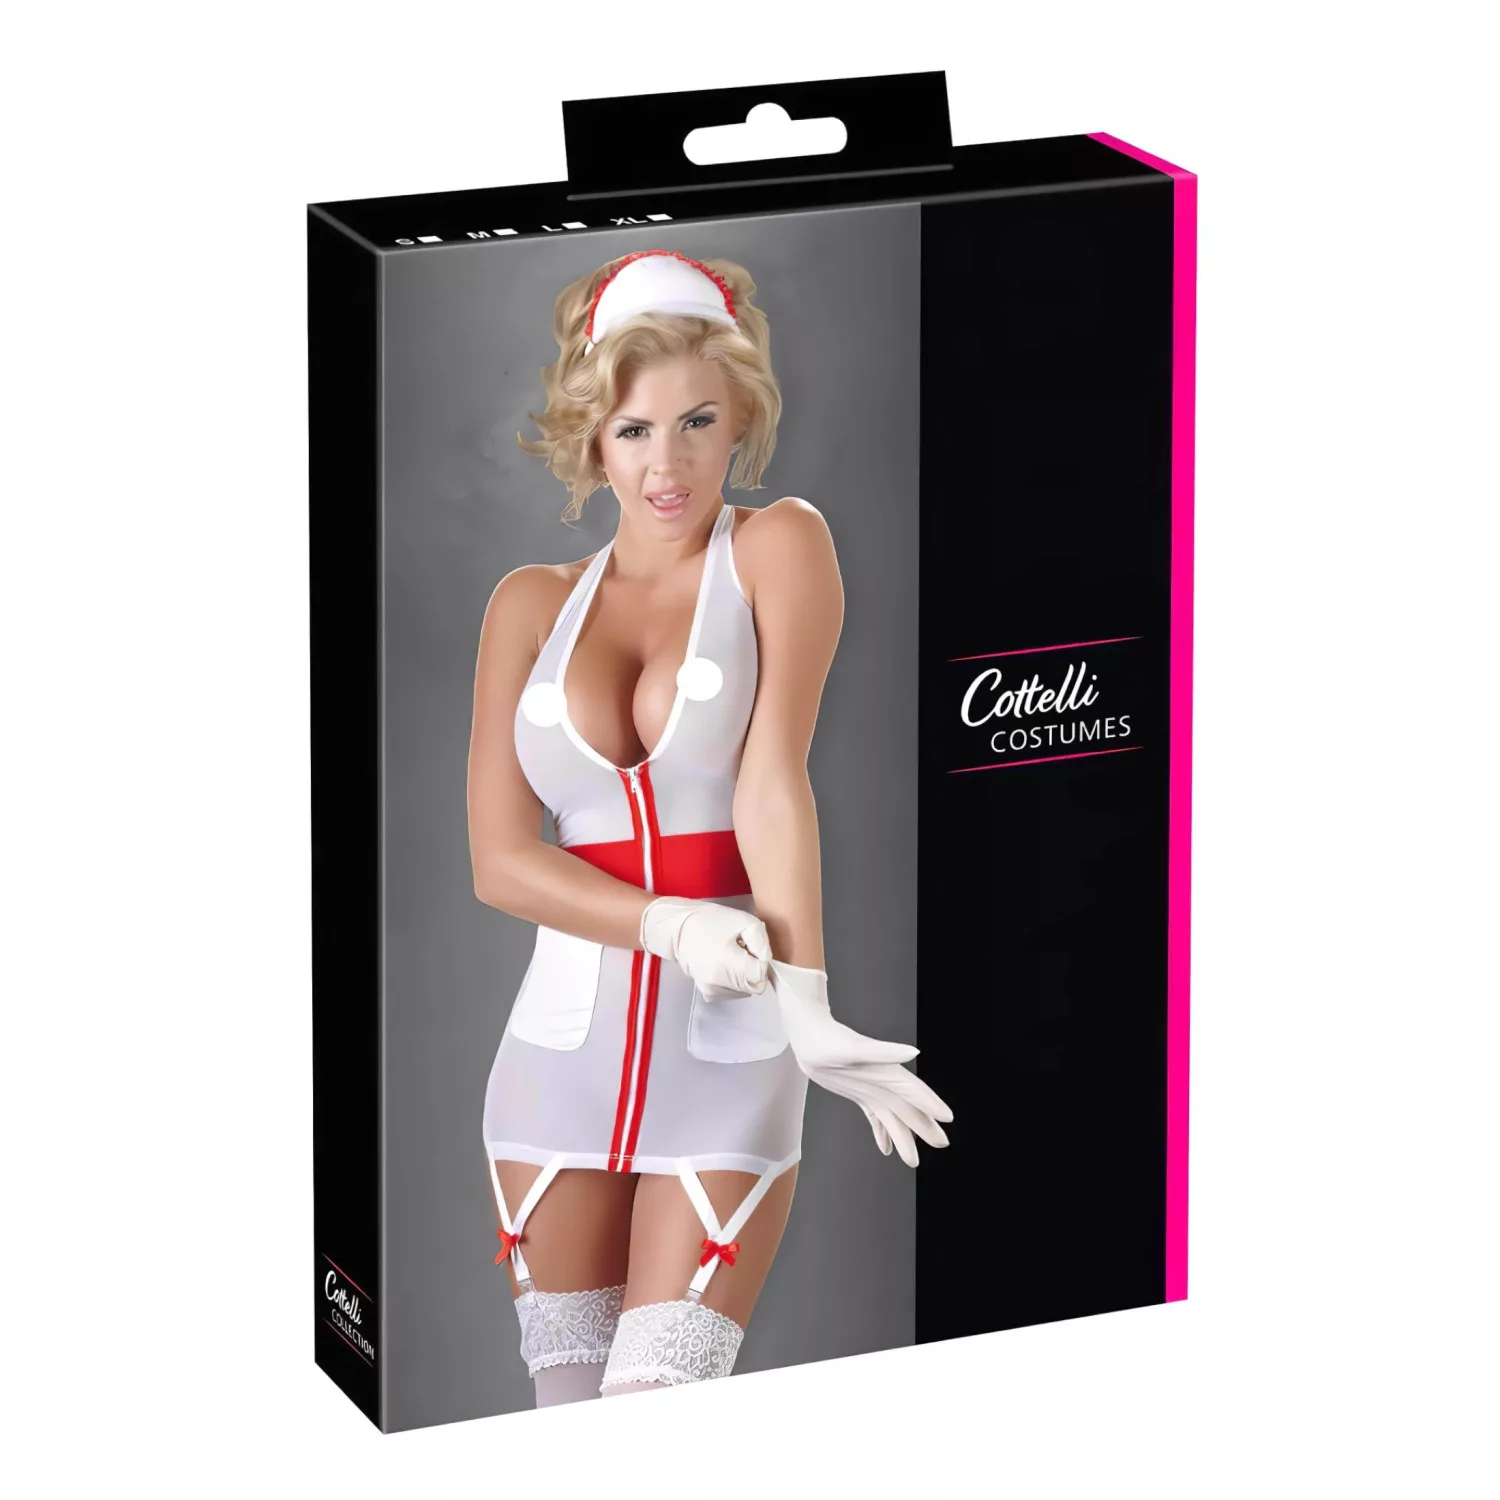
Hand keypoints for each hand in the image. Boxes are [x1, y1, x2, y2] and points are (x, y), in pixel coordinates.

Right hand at [639, 897, 771, 997]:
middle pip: (753, 986)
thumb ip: (761, 942)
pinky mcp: (706, 991)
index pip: (760, 976)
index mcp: (730, 968)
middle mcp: (721, 986)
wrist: (675, 928)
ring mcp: (712, 991)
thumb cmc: (710, 921)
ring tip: (731, 954)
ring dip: (743, 974)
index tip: (751, 947)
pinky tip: (723, 962)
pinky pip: (731, 991)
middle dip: (753, 968)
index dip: (760, 961)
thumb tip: (765, 959)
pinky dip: (733, 979)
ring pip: (743, 990)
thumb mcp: (743, 921)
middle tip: (742, 948)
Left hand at [766, 959, 952, 1166]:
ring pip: (893, 1116)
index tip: (947, 1117)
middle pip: (909, 1107)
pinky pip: (875, 1116)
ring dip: (904, 1136)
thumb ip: (883, 1052)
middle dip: (925, 1126)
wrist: (808, 1035)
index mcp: (887, 1071)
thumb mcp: (852, 1048)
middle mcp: (883, 1081)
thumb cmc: (827, 1039)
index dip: (931, 1104)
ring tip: (912, 1159)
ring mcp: (871, 1088)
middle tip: (941, 1143)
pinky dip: (882, 1131)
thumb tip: (912, 1052)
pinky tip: (886, 1147)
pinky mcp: (858, 1093)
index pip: (915, 1091)